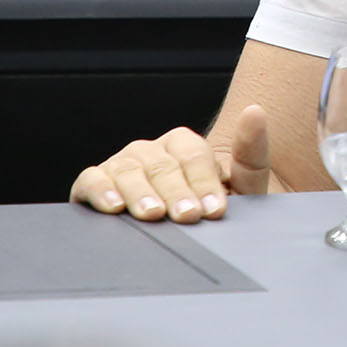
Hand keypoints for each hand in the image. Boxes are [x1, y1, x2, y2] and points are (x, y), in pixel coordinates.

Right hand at [70, 102, 272, 222]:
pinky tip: (114, 207)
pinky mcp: (95, 185)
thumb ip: (251, 154)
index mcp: (185, 147)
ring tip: (153, 214)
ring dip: (141, 193)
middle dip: (176, 192)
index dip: (204, 181)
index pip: (194, 155)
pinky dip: (100, 190)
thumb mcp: (242, 189)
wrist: (186, 235)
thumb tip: (254, 111)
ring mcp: (123, 165)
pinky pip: (92, 179)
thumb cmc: (211, 211)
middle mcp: (152, 151)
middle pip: (162, 165)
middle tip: (187, 216)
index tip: (214, 209)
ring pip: (128, 169)